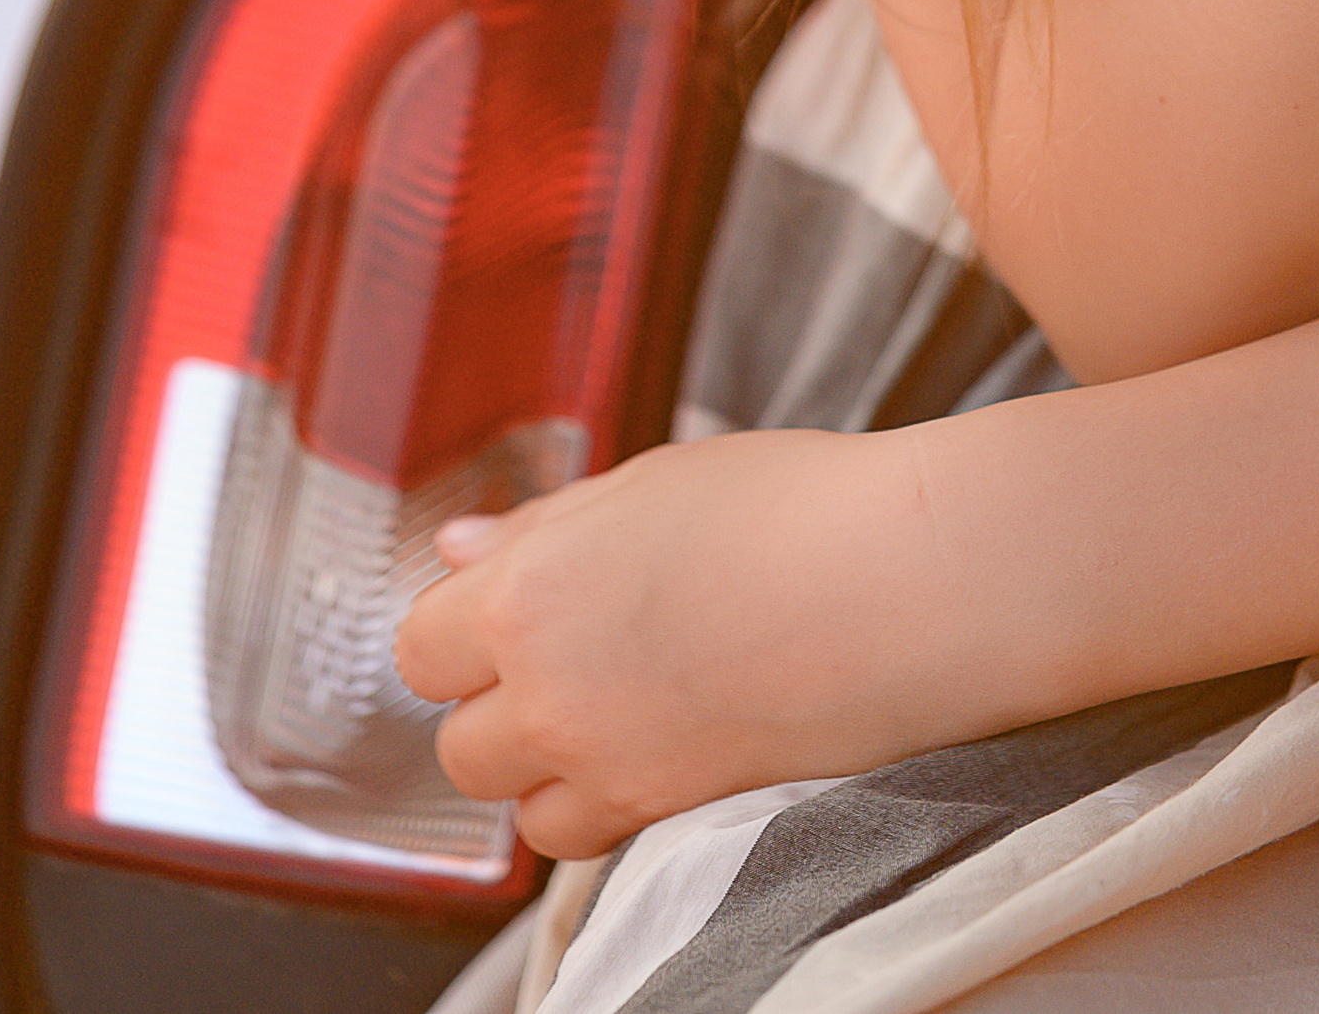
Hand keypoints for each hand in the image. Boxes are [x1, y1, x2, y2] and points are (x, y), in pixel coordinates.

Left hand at [392, 430, 970, 857]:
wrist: (897, 582)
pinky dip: (594, 805)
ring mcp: (602, 762)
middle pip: (458, 741)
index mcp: (527, 591)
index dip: (462, 630)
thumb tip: (456, 549)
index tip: (507, 610)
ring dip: (540, 765)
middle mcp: (546, 692)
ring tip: (611, 704)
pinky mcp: (661, 810)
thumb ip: (543, 526)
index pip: (420, 648)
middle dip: (498, 703)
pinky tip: (649, 744)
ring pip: (513, 802)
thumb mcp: (652, 481)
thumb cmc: (788, 505)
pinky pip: (579, 837)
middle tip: (572, 653)